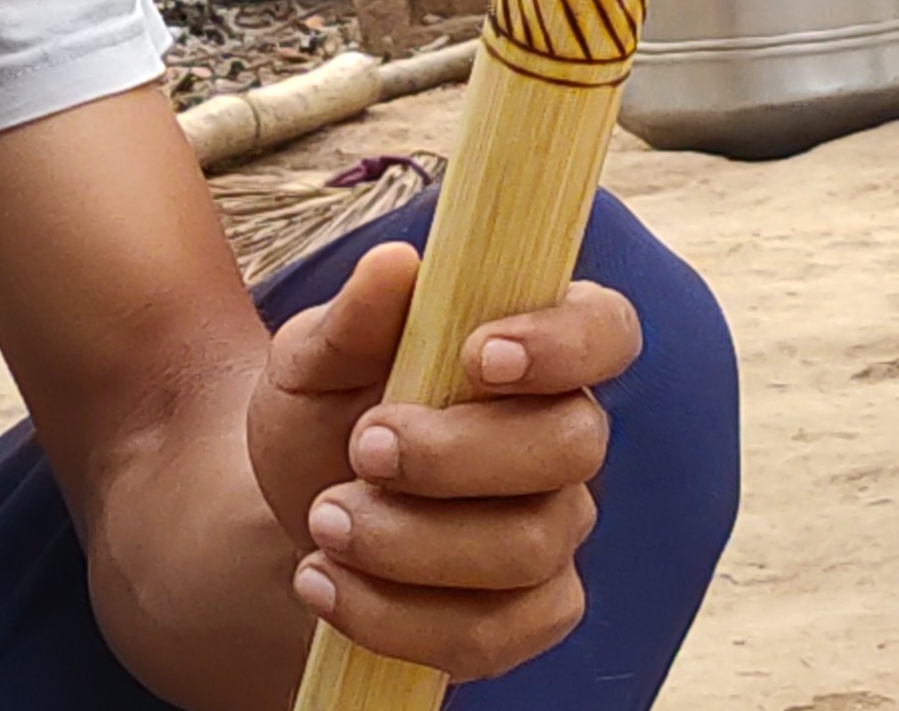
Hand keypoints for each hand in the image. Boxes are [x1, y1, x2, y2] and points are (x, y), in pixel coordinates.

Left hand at [245, 243, 637, 679]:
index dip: (562, 344)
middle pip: (570, 449)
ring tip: (323, 522)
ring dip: (411, 542)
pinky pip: (491, 633)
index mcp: (535, 347)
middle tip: (362, 447)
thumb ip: (353, 319)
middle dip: (456, 455)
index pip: (605, 331)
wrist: (293, 506)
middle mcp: (565, 439)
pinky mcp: (527, 614)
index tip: (479, 355)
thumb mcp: (313, 356)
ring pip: (527, 550)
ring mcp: (555, 531)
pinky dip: (395, 618)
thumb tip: (395, 265)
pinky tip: (324, 584)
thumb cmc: (325, 408)